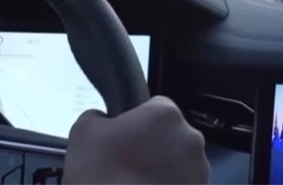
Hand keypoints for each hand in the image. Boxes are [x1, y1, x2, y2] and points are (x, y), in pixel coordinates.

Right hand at [63, 96, 209, 183]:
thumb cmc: (101, 176)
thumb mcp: (82, 133)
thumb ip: (97, 116)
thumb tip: (105, 120)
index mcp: (165, 114)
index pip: (154, 106)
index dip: (136, 122)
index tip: (122, 139)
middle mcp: (191, 138)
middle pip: (170, 135)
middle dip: (153, 146)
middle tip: (126, 165)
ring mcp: (200, 171)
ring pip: (179, 162)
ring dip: (163, 170)